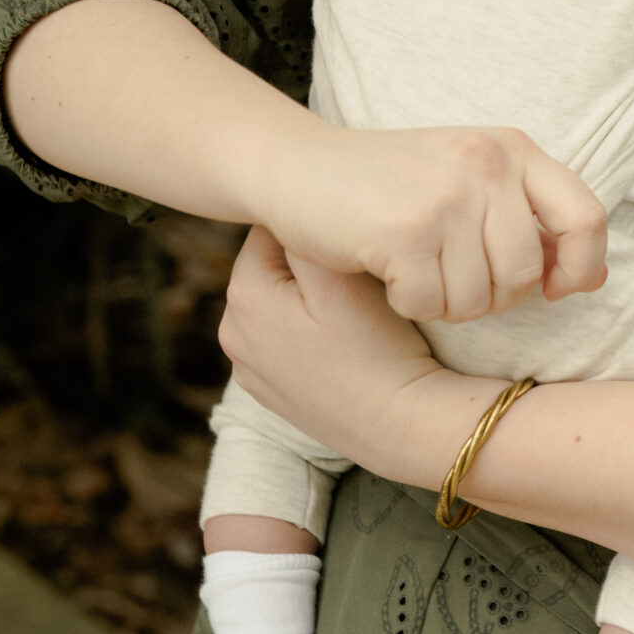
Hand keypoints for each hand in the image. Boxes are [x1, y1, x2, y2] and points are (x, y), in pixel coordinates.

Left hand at [219, 228, 461, 479]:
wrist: (400, 424)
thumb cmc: (376, 348)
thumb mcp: (339, 278)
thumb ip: (303, 233)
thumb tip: (286, 208)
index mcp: (243, 296)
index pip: (269, 231)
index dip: (312, 227)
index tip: (347, 233)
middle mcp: (232, 332)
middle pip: (271, 267)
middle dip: (308, 262)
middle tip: (357, 268)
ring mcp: (250, 368)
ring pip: (279, 302)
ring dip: (308, 295)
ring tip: (355, 305)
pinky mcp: (272, 392)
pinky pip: (285, 340)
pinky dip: (308, 332)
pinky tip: (344, 341)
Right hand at [262, 122, 607, 324]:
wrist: (298, 166)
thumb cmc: (390, 183)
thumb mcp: (471, 183)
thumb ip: (531, 222)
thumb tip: (596, 279)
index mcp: (513, 148)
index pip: (587, 216)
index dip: (582, 265)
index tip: (554, 288)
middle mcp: (487, 163)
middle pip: (525, 273)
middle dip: (490, 296)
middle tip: (449, 275)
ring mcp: (446, 194)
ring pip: (479, 298)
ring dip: (445, 303)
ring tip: (416, 269)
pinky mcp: (404, 229)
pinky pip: (430, 304)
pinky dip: (408, 303)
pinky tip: (388, 273)